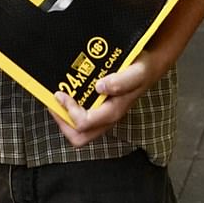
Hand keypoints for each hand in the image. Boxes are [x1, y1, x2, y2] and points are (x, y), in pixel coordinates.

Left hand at [50, 49, 165, 146]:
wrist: (149, 66)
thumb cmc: (142, 69)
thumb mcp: (136, 72)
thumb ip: (122, 81)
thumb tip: (100, 87)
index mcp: (113, 111)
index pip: (85, 124)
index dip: (68, 112)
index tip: (60, 94)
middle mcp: (106, 117)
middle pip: (79, 136)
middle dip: (62, 122)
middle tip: (54, 102)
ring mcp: (102, 115)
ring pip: (79, 130)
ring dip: (64, 116)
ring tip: (58, 97)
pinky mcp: (100, 108)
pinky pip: (81, 117)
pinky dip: (70, 109)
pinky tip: (67, 92)